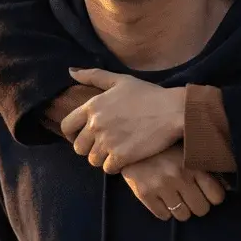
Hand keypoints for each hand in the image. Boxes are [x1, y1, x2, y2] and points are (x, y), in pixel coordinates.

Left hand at [60, 69, 185, 173]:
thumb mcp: (120, 80)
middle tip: (104, 145)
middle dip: (89, 148)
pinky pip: (108, 168)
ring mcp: (108, 141)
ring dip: (103, 158)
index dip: (72, 134)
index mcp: (92, 106)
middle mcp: (96, 124)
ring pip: (93, 160)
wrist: (173, 111)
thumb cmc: (149, 94)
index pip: (67, 126)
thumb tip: (70, 71)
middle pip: (78, 148)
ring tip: (116, 150)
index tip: (83, 136)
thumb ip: (93, 75)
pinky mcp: (121, 156)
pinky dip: (115, 165)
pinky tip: (126, 157)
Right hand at [120, 143, 226, 220]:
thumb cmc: (165, 145)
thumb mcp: (189, 148)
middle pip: (201, 209)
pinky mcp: (144, 194)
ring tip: (177, 197)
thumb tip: (228, 187)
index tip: (207, 192)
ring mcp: (161, 186)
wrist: (132, 139)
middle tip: (192, 195)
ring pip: (183, 216)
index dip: (214, 196)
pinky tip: (162, 198)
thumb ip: (207, 164)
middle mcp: (179, 176)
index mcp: (193, 163)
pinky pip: (163, 216)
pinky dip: (165, 210)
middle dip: (198, 204)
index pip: (217, 196)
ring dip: (182, 209)